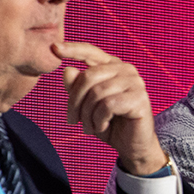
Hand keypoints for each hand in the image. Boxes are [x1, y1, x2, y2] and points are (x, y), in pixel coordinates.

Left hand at [54, 41, 169, 175]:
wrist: (131, 146)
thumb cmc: (109, 123)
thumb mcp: (86, 105)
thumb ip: (76, 87)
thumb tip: (68, 70)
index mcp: (112, 66)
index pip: (91, 51)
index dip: (72, 49)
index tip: (54, 48)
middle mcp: (126, 70)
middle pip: (88, 76)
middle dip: (74, 102)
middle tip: (73, 120)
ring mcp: (135, 83)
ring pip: (96, 93)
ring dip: (87, 115)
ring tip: (89, 127)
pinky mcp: (140, 99)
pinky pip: (108, 105)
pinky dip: (99, 120)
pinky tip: (102, 126)